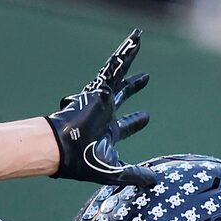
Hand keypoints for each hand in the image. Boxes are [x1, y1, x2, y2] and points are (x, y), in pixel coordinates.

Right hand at [46, 30, 155, 188]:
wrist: (64, 148)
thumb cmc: (85, 162)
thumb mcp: (117, 171)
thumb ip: (136, 175)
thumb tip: (156, 182)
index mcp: (107, 132)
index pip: (125, 125)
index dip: (136, 122)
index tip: (146, 117)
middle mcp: (104, 113)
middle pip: (122, 96)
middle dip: (133, 87)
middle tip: (145, 79)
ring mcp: (101, 99)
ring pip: (119, 74)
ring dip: (128, 59)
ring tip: (138, 41)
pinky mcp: (100, 88)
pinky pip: (115, 65)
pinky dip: (126, 53)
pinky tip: (136, 38)